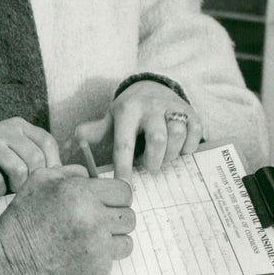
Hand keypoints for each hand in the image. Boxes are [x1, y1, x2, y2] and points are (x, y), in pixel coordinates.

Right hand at [0, 165, 134, 274]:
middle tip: (96, 220)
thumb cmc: (24, 217)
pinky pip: (112, 261)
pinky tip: (78, 254)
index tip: (106, 201)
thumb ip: (71, 172)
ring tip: (89, 238)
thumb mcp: (40, 180)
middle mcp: (95, 221)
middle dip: (115, 216)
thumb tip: (93, 176)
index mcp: (83, 194)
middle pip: (129, 217)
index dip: (116, 195)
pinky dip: (99, 258)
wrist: (11, 260)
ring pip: (126, 241)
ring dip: (112, 239)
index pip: (124, 192)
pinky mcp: (97, 273)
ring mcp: (98, 250)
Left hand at [75, 81, 202, 183]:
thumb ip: (95, 130)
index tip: (125, 187)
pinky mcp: (190, 111)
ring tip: (163, 157)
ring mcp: (172, 107)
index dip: (124, 167)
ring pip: (177, 135)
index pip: (124, 143)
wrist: (150, 87)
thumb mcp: (110, 119)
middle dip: (154, 160)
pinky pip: (194, 132)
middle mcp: (150, 106)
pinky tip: (178, 148)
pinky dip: (188, 146)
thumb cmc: (128, 113)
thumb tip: (79, 138)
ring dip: (171, 154)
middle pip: (157, 139)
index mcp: (127, 110)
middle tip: (149, 166)